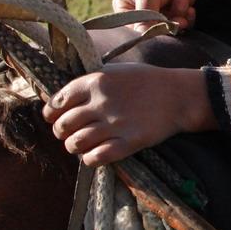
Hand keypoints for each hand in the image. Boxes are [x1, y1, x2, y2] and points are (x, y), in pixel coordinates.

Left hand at [43, 64, 216, 165]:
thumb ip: (91, 82)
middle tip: (67, 134)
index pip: (59, 101)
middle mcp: (101, 103)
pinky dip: (89, 159)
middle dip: (61, 132)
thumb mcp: (116, 70)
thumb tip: (65, 97)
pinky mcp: (128, 142)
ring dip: (73, 147)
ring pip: (76, 143)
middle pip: (64, 125)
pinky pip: (96, 157)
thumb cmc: (147, 81)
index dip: (51, 113)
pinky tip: (93, 155)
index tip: (53, 118)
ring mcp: (114, 124)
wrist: (179, 95)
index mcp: (96, 81)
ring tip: (79, 146)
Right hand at [113, 0, 210, 29]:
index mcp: (124, 7)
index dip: (145, 32)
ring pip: (167, 31)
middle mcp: (139, 15)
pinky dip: (186, 19)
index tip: (159, 27)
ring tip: (181, 0)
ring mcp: (157, 17)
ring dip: (178, 18)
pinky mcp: (173, 18)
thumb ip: (145, 16)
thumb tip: (144, 38)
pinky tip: (189, 7)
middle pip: (150, 33)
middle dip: (166, 24)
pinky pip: (180, 28)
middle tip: (175, 18)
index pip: (130, 29)